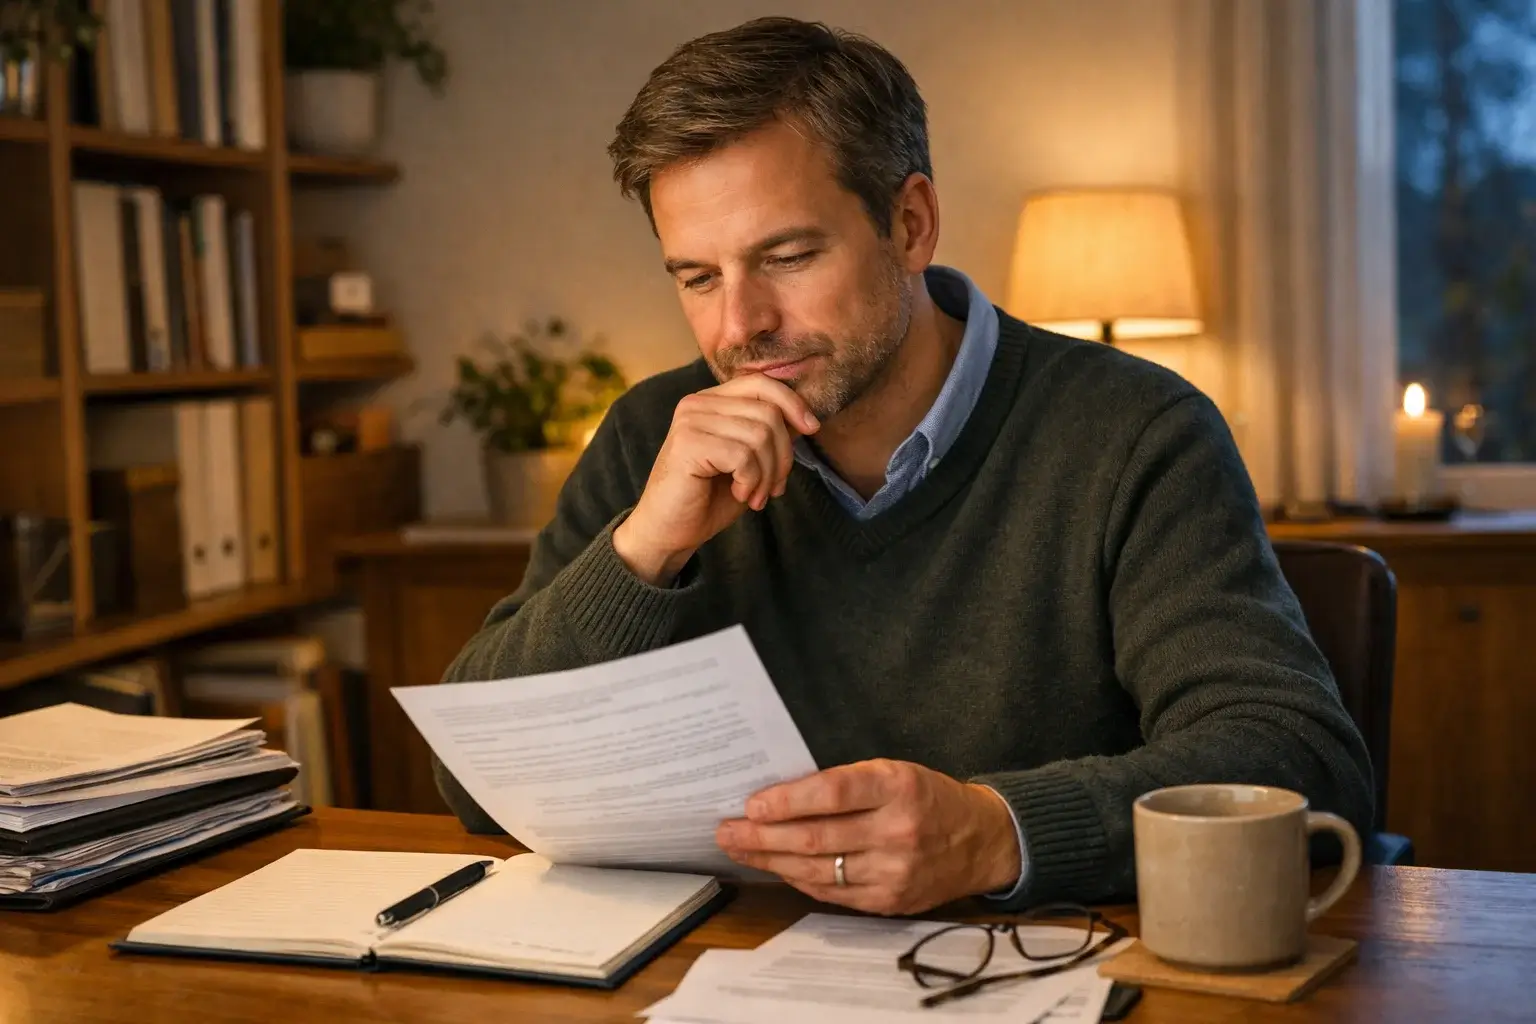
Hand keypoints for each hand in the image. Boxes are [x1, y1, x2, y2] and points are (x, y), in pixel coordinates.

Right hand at [613, 374, 818, 584]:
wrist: (668, 532)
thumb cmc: (707, 499)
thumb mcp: (748, 462)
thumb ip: (768, 436)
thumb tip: (805, 419)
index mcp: (711, 401)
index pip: (761, 383)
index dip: (793, 403)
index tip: (812, 429)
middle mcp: (697, 403)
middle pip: (768, 412)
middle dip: (782, 455)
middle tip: (772, 488)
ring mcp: (690, 421)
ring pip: (760, 435)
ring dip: (767, 474)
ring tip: (755, 495)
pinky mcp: (687, 444)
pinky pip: (743, 455)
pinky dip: (751, 480)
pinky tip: (740, 494)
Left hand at [714, 758, 1021, 915]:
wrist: (982, 840)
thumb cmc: (927, 796)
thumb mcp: (894, 772)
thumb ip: (845, 783)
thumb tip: (781, 795)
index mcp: (898, 787)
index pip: (834, 794)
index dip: (788, 800)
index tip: (752, 804)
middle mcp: (897, 831)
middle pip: (817, 838)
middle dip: (763, 836)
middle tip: (727, 831)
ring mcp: (894, 872)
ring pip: (819, 870)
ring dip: (772, 860)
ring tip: (740, 849)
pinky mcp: (890, 901)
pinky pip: (833, 893)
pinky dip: (800, 879)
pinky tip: (777, 867)